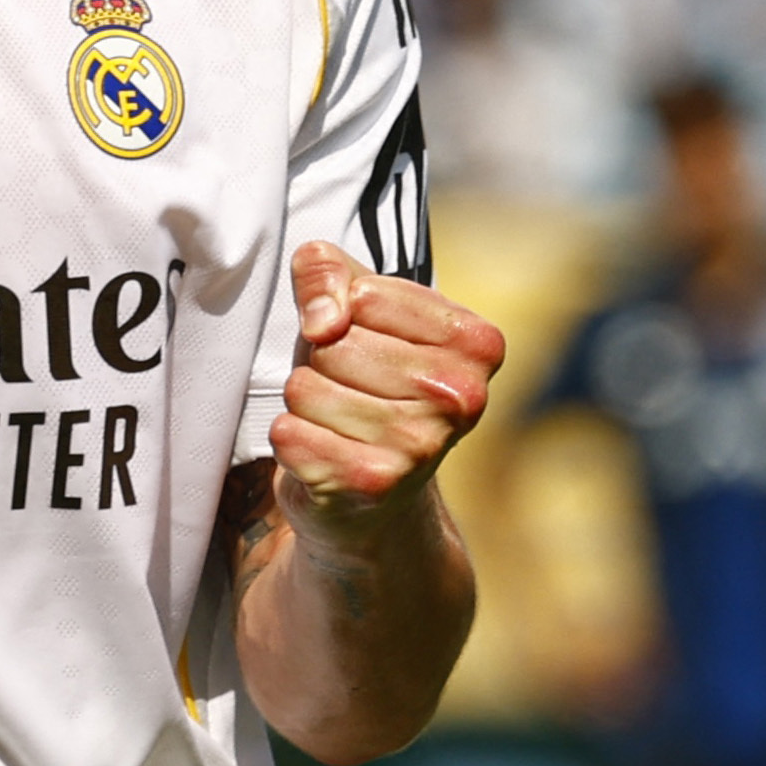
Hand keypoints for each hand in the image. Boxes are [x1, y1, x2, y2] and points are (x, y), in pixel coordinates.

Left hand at [270, 241, 503, 547]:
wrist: (377, 495)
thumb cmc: (365, 375)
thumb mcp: (352, 300)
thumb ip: (325, 269)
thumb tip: (324, 322)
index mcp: (476, 342)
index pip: (363, 296)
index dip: (342, 313)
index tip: (364, 338)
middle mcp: (461, 398)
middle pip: (333, 345)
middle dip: (321, 361)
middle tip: (348, 387)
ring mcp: (420, 446)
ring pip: (304, 388)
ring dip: (303, 401)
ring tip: (335, 418)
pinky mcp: (373, 485)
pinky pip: (289, 434)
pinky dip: (289, 438)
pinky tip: (321, 450)